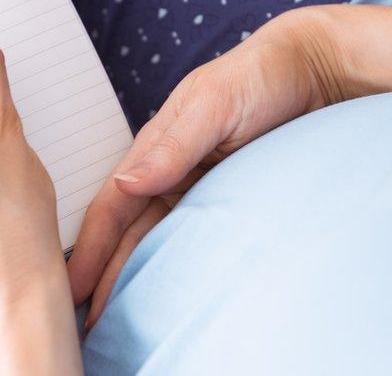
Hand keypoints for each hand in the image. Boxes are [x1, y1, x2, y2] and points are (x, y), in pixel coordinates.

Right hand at [67, 8, 351, 328]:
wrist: (318, 72)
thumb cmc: (262, 76)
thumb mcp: (214, 103)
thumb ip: (172, 144)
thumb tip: (126, 182)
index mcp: (156, 146)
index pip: (112, 205)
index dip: (91, 247)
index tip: (73, 286)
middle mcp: (170, 171)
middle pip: (129, 231)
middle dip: (105, 273)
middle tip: (87, 320)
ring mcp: (198, 187)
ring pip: (157, 240)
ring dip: (135, 276)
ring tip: (116, 318)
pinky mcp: (228, 198)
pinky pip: (194, 239)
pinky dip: (175, 266)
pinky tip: (167, 292)